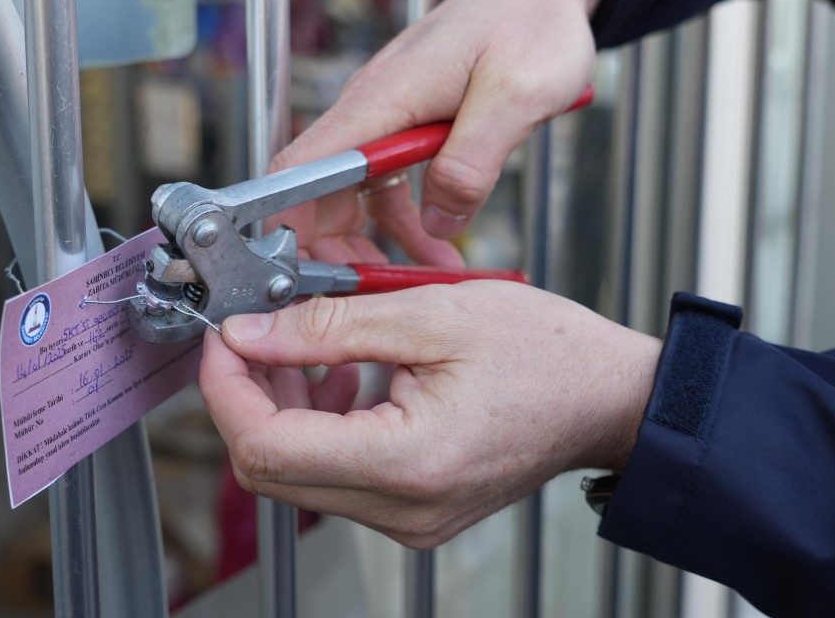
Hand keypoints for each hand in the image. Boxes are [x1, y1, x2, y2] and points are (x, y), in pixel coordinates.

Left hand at [199, 281, 658, 548]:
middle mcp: (403, 510)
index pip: (266, 447)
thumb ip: (329, 325)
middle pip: (272, 470)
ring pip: (298, 476)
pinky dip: (321, 427)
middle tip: (260, 333)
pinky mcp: (415, 513)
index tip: (225, 338)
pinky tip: (343, 377)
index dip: (227, 388)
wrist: (609, 398)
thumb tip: (250, 333)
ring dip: (283, 409)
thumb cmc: (548, 353)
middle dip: (248, 396)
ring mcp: (409, 520)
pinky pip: (338, 478)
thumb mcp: (430, 314)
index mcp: (406, 463)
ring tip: (307, 347)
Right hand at [269, 0, 605, 264]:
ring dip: (373, 241)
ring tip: (408, 283)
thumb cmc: (533, 22)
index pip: (300, 167)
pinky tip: (438, 245)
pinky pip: (391, 183)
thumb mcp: (517, 97)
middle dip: (329, 249)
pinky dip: (408, 219)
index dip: (283, 224)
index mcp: (382, 98)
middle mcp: (373, 107)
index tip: (291, 274)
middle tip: (364, 297)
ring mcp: (389, 115)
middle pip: (317, 192)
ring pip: (354, 193)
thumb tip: (436, 220)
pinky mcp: (410, 122)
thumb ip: (472, 163)